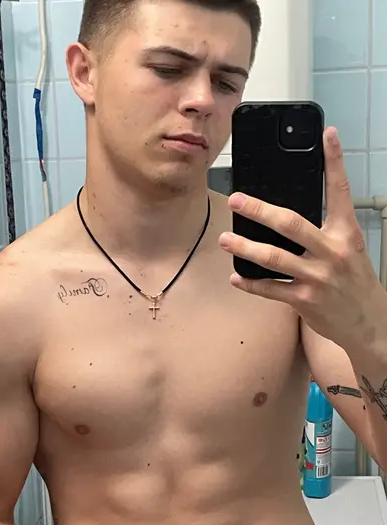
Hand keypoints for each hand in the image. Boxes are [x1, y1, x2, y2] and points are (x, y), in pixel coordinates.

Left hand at [219, 127, 386, 351]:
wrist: (368, 322)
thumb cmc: (354, 280)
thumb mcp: (348, 249)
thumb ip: (324, 232)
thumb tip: (285, 216)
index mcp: (345, 233)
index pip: (340, 191)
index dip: (335, 161)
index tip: (327, 134)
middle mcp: (332, 252)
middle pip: (291, 224)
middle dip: (260, 210)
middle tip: (236, 199)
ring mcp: (317, 277)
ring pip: (273, 258)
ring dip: (245, 247)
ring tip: (224, 239)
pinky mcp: (305, 300)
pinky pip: (270, 289)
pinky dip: (250, 283)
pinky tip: (236, 277)